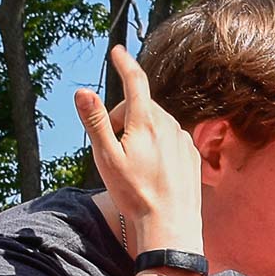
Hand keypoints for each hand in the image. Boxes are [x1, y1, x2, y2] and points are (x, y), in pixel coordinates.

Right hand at [75, 45, 203, 257]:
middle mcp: (169, 125)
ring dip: (140, 134)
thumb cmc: (135, 194)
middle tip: (114, 150)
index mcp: (146, 122)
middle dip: (123, 120)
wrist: (170, 225)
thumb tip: (82, 91)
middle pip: (140, 107)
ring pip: (155, 124)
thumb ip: (95, 122)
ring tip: (134, 167)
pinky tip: (153, 172)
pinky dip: (157, 146)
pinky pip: (170, 139)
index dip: (125, 64)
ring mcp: (183, 139)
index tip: (117, 50)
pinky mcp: (192, 154)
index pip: (135, 82)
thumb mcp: (106, 158)